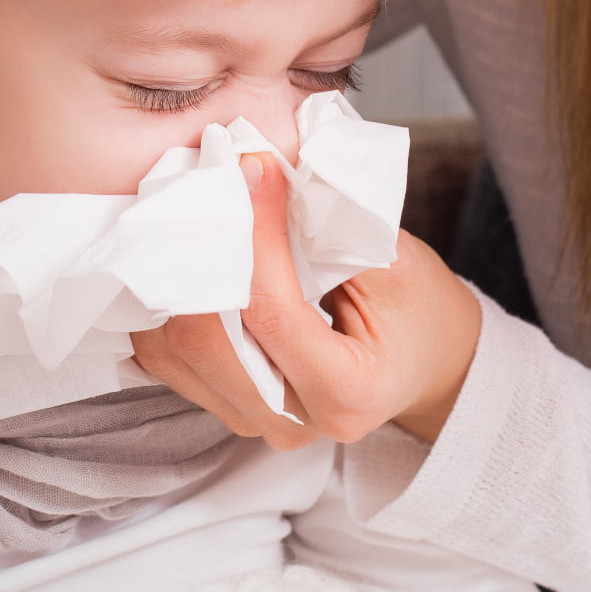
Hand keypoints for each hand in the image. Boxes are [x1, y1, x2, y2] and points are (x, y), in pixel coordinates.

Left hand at [130, 153, 481, 447]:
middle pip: (209, 340)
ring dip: (171, 278)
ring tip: (192, 212)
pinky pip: (167, 358)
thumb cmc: (417, 308)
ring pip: (175, 352)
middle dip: (201, 254)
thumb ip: (328, 229)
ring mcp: (252, 420)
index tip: (252, 169)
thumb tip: (259, 172)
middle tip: (210, 182)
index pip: (272, 312)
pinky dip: (164, 304)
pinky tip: (179, 257)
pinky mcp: (224, 406)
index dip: (254, 234)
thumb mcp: (394, 262)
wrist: (426, 360)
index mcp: (347, 393)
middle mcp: (292, 422)